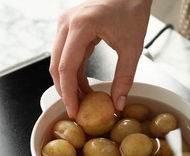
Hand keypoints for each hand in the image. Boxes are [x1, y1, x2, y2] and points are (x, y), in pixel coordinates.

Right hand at [49, 0, 151, 117]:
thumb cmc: (132, 11)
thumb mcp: (132, 48)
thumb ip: (125, 77)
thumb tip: (118, 103)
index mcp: (80, 26)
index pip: (66, 67)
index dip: (68, 93)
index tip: (73, 110)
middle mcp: (67, 23)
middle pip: (57, 65)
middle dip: (65, 91)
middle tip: (76, 110)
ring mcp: (66, 24)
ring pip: (60, 61)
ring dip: (70, 83)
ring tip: (84, 101)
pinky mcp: (70, 28)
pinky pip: (67, 55)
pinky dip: (74, 72)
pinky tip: (84, 86)